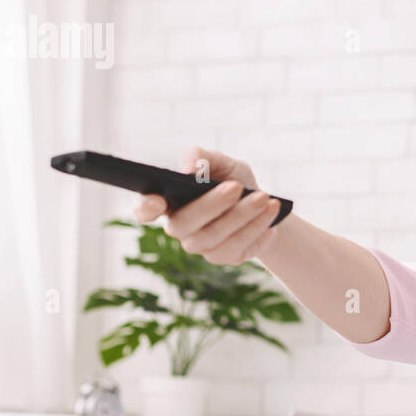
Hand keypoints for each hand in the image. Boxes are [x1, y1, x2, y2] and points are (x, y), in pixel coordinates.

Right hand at [133, 146, 280, 264]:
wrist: (263, 204)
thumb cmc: (233, 180)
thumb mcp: (221, 162)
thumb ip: (202, 158)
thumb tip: (191, 167)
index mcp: (169, 201)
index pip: (144, 210)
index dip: (145, 208)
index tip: (157, 200)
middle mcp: (179, 227)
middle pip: (184, 224)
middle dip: (212, 204)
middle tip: (236, 187)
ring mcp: (200, 246)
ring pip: (214, 236)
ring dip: (241, 215)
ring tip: (264, 198)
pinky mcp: (224, 257)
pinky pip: (238, 247)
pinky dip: (257, 227)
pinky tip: (271, 213)